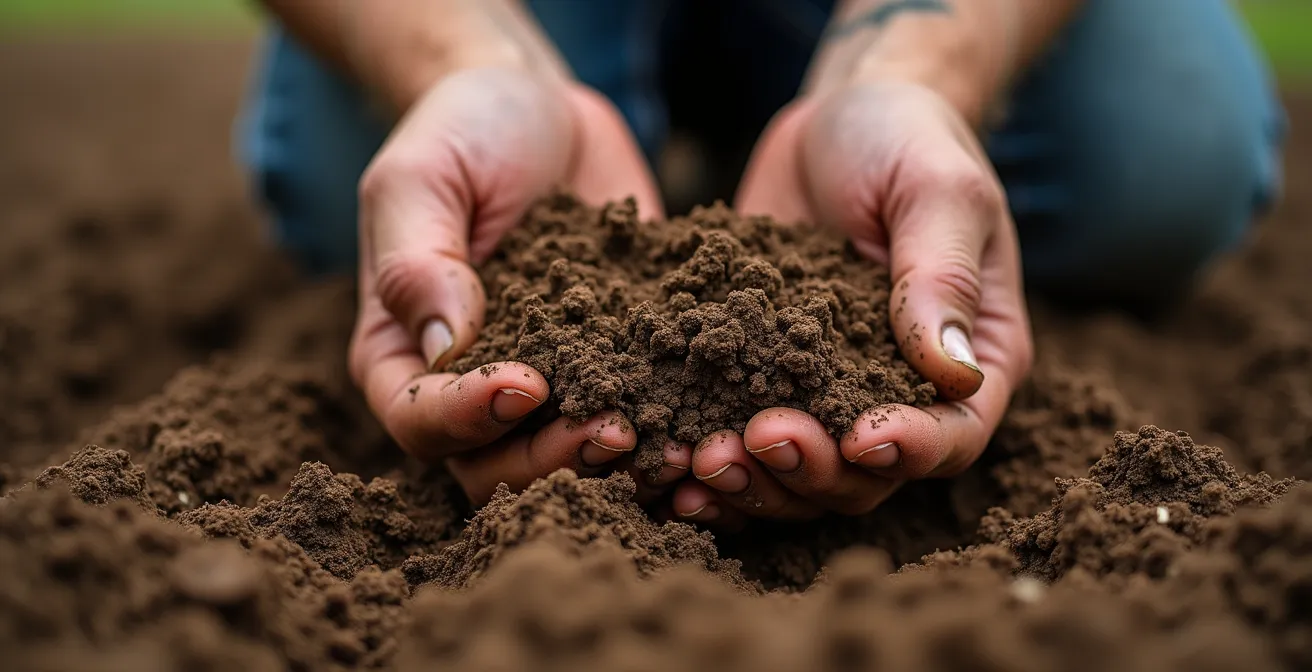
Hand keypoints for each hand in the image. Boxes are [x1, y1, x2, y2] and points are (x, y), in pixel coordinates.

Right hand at [350, 67, 668, 504]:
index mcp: (404, 353)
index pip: (420, 419)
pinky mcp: (616, 365)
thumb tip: (448, 345)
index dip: (467, 418)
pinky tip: (711, 423)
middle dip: (556, 458)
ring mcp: (549, 381)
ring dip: (619, 463)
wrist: (542, 107)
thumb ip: (418, 262)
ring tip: (675, 443)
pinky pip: (637, 417)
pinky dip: (670, 430)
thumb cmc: (463, 133)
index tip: (525, 384)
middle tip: (617, 429)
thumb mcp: (421, 179)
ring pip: (570, 461)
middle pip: (498, 467)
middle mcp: (470, 386)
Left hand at [671, 82, 1031, 526]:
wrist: (837, 116)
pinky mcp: (762, 375)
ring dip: (753, 480)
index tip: (859, 438)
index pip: (953, 433)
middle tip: (756, 439)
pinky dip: (706, 462)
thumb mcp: (938, 191)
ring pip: (798, 473)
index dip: (911, 449)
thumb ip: (943, 277)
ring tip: (700, 459)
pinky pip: (738, 437)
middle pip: (867, 475)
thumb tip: (952, 373)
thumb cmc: (908, 139)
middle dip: (812, 469)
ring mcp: (827, 391)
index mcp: (974, 358)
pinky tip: (663, 464)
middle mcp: (901, 391)